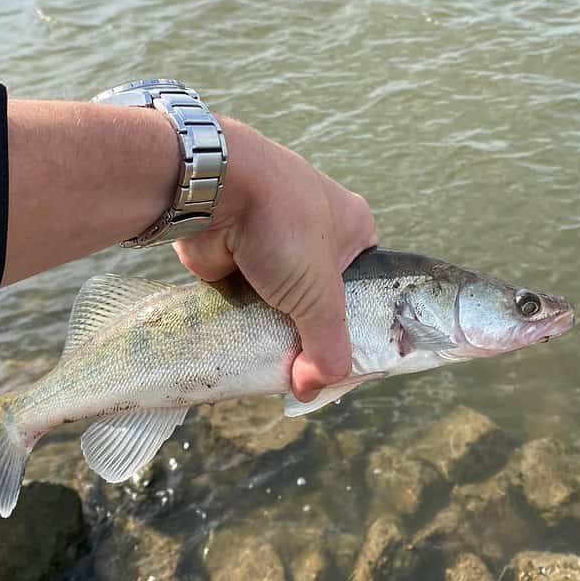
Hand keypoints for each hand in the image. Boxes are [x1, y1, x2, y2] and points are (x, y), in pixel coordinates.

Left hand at [174, 117, 376, 400]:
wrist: (212, 191)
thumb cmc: (282, 226)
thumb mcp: (319, 296)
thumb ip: (326, 347)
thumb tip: (312, 389)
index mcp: (353, 228)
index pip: (367, 288)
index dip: (358, 328)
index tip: (346, 362)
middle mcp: (316, 234)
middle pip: (321, 302)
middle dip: (312, 335)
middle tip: (308, 374)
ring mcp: (273, 246)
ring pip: (281, 305)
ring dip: (276, 331)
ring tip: (276, 367)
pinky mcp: (236, 260)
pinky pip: (247, 302)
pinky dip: (245, 322)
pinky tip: (245, 347)